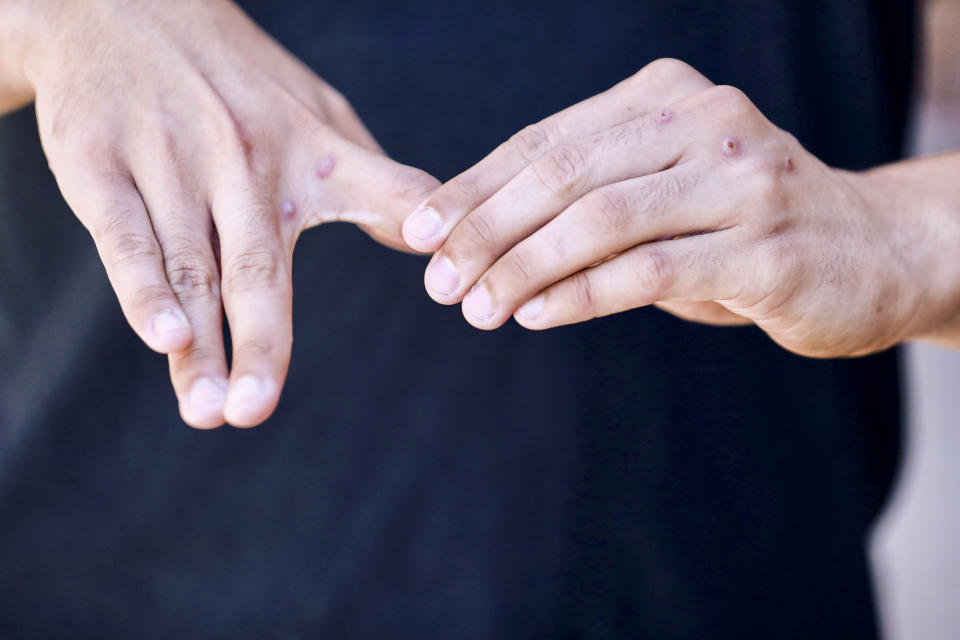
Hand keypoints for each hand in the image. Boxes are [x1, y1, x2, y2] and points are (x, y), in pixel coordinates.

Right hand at [19, 0, 437, 426]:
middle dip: (262, 344)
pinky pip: (124, 234)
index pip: (382, 193)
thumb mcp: (323, 114)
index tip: (453, 284)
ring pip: (191, 266)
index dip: (418, 226)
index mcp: (312, 150)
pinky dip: (141, 286)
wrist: (121, 6)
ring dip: (199, 344)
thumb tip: (436, 243)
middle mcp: (246, 159)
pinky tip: (162, 336)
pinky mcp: (103, 161)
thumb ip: (379, 182)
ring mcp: (172, 160)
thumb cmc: (239, 81)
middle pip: (258, 267)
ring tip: (209, 408)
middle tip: (256, 412)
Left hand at [402, 58, 945, 357]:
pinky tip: (535, 315)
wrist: (872, 250)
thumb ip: (587, 200)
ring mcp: (742, 179)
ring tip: (476, 307)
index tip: (419, 234)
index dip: (474, 188)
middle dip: (486, 230)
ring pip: (602, 220)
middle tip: (438, 280)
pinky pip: (651, 271)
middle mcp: (704, 122)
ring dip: (525, 267)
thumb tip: (474, 238)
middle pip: (564, 174)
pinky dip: (582, 295)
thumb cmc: (742, 226)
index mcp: (665, 96)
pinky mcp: (767, 247)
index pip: (544, 140)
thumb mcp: (662, 194)